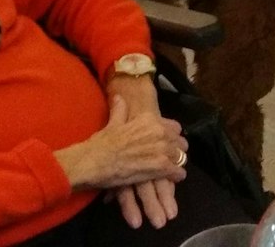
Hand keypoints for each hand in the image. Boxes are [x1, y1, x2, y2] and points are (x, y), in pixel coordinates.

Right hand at [108, 77, 178, 229]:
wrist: (94, 162)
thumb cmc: (101, 143)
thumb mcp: (112, 122)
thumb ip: (120, 109)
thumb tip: (119, 98)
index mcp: (150, 120)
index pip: (175, 127)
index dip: (172, 136)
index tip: (168, 142)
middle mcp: (160, 132)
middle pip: (180, 142)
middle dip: (177, 150)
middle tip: (172, 157)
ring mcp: (162, 150)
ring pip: (180, 156)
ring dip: (177, 163)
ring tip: (172, 168)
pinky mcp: (161, 167)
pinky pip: (177, 171)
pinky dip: (176, 175)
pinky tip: (173, 178)